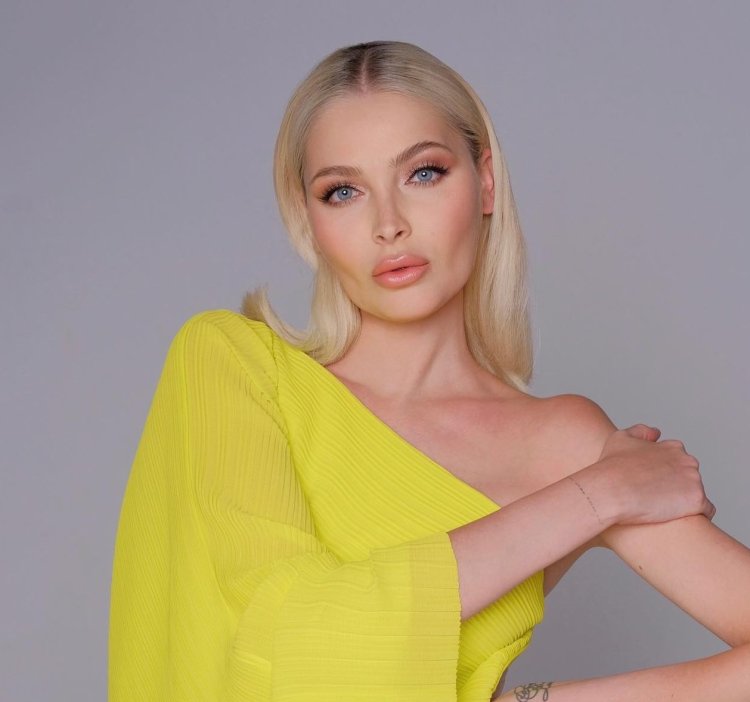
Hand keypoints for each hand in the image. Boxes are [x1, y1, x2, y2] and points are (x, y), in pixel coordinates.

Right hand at [592, 423, 714, 524]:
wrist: (610, 491)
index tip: (652, 483)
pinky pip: (707, 510)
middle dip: (678, 486)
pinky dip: (696, 514)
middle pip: (691, 476)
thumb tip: (656, 433)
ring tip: (664, 510)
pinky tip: (679, 518)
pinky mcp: (697, 500)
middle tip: (657, 498)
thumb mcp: (620, 438)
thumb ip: (640, 431)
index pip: (680, 461)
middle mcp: (687, 461)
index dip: (666, 473)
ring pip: (696, 493)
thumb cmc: (611, 467)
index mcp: (673, 447)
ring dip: (684, 501)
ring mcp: (694, 480)